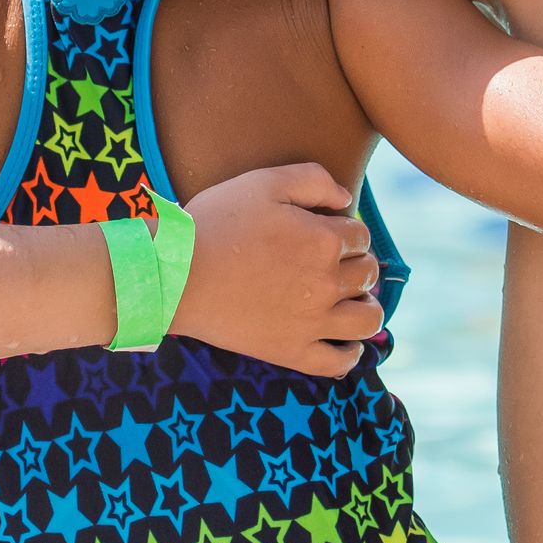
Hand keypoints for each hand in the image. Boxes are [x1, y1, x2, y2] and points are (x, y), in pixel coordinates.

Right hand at [168, 162, 386, 378]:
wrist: (173, 275)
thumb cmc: (215, 223)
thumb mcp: (263, 183)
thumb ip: (313, 180)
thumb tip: (345, 200)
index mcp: (323, 240)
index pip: (360, 234)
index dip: (343, 229)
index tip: (321, 231)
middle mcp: (325, 283)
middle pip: (368, 273)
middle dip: (356, 262)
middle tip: (330, 261)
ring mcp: (311, 322)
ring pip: (368, 319)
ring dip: (365, 305)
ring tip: (348, 299)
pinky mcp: (291, 351)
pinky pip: (338, 362)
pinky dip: (350, 353)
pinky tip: (342, 340)